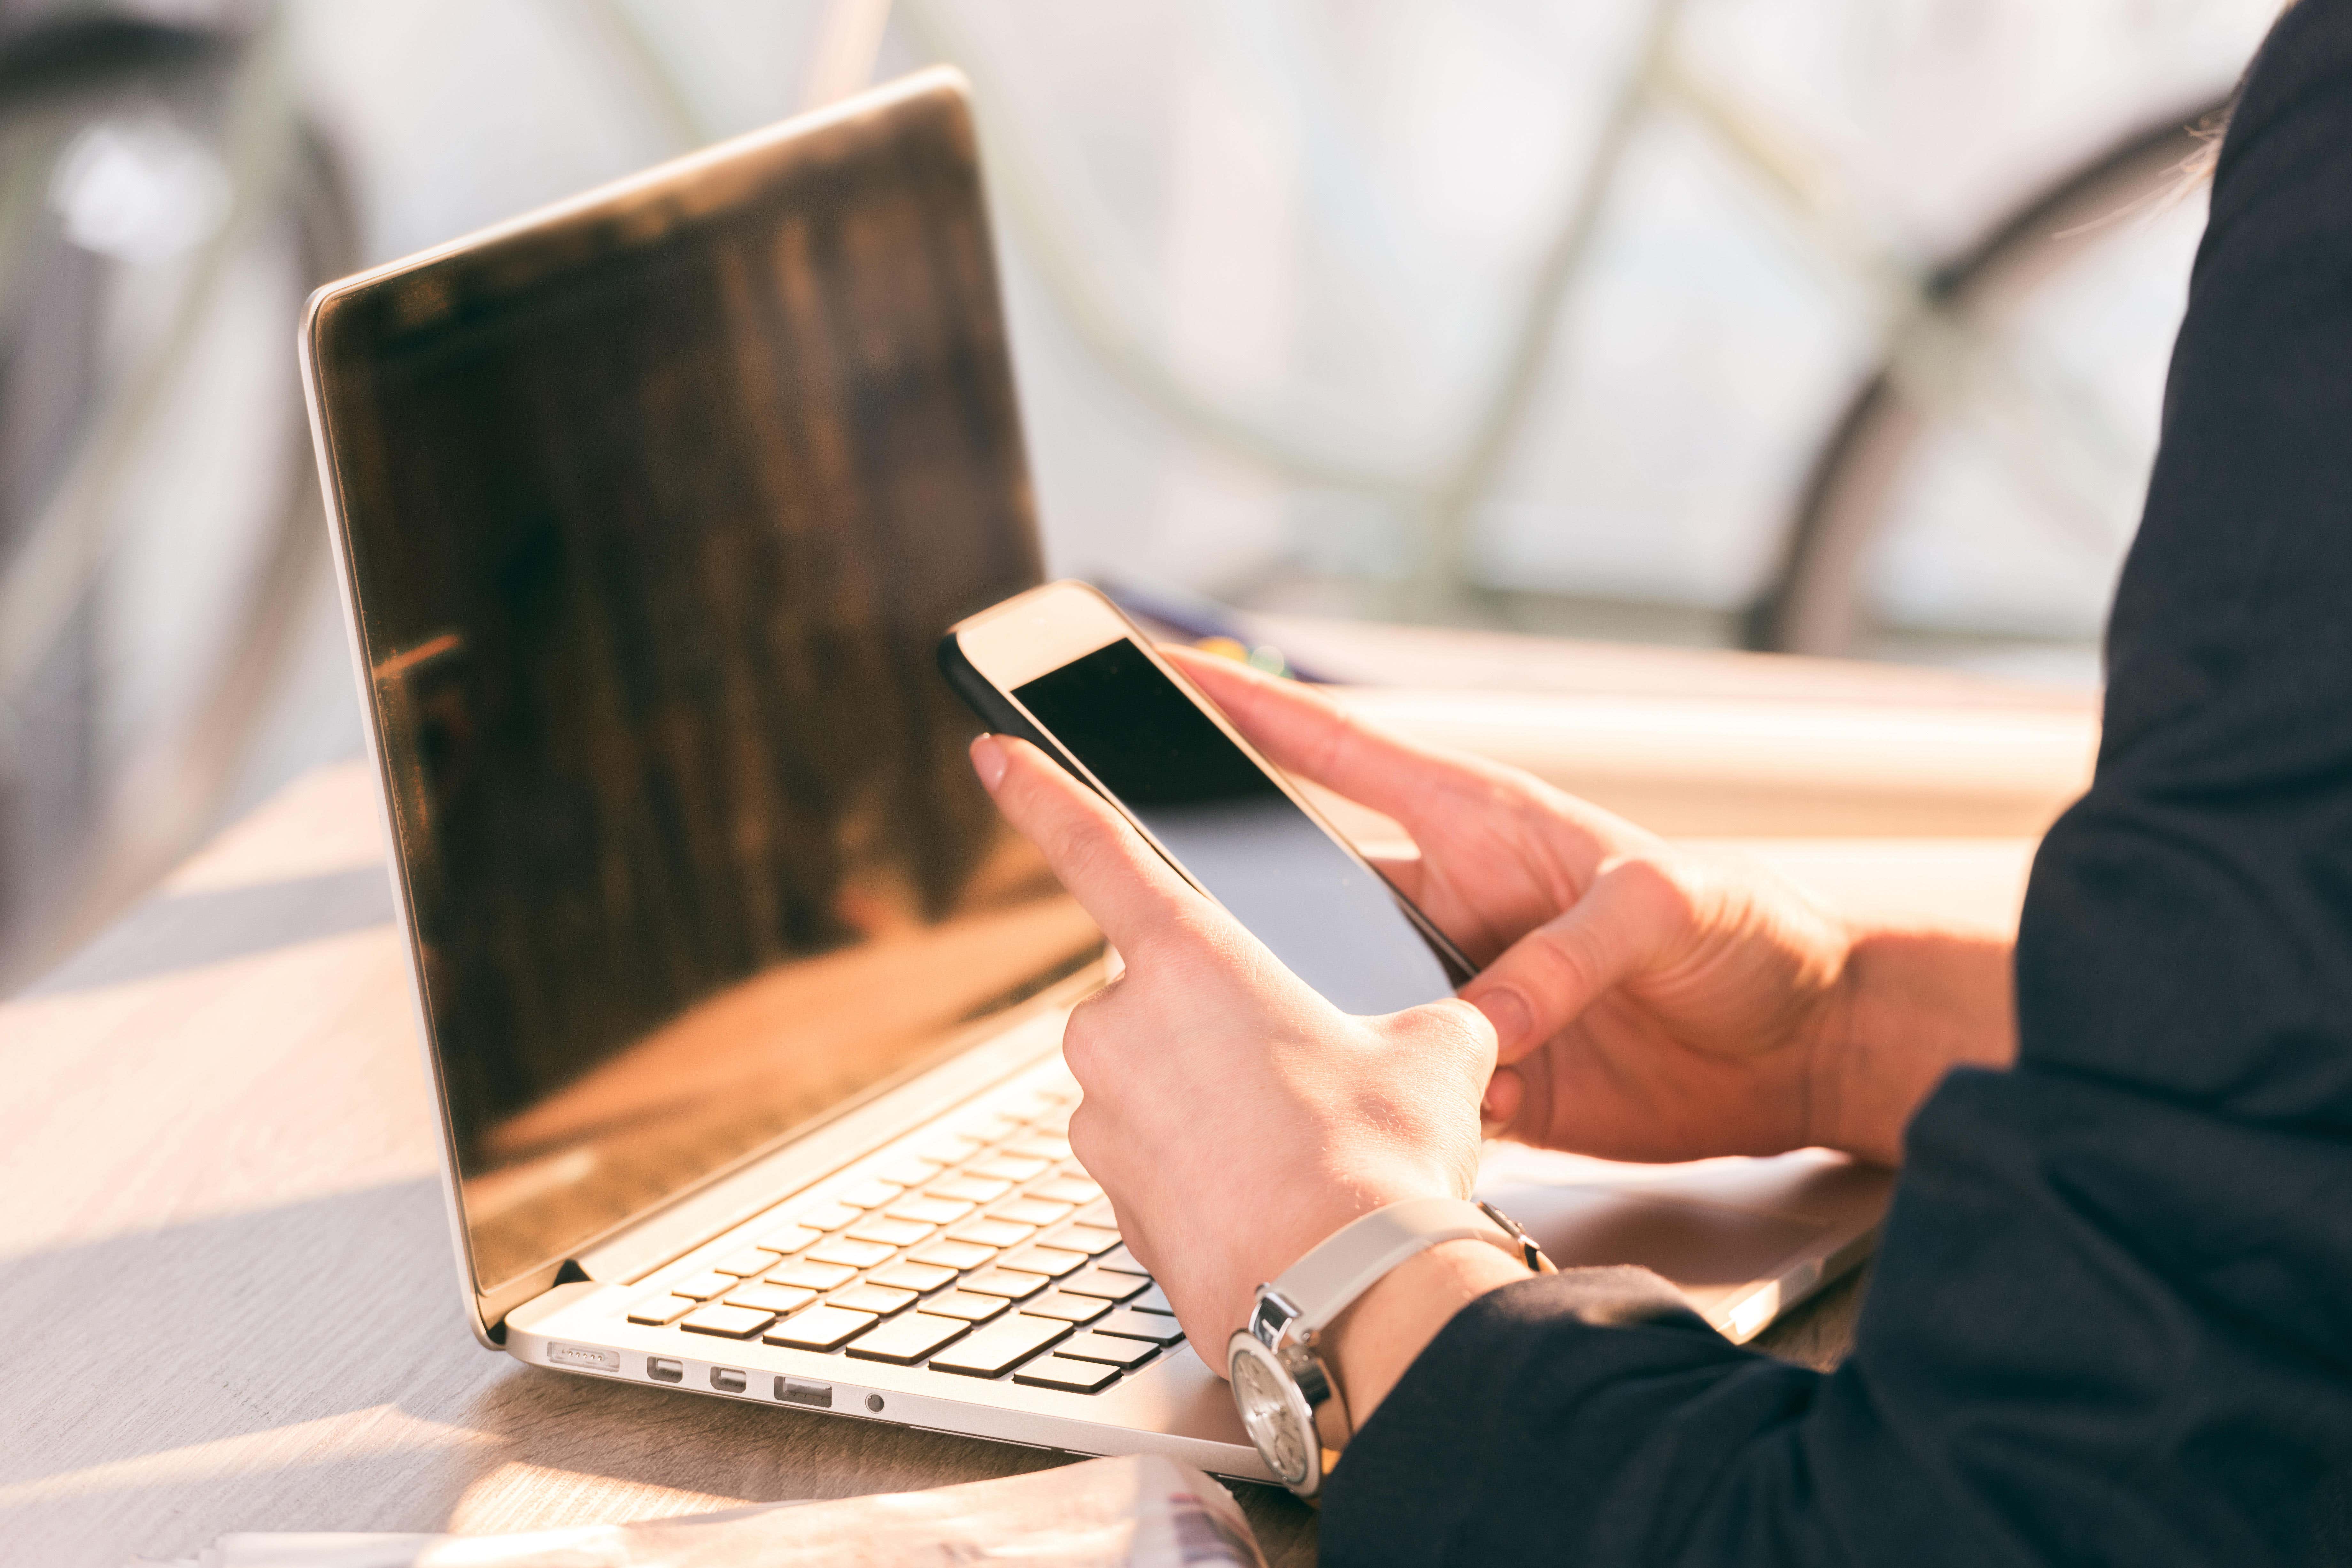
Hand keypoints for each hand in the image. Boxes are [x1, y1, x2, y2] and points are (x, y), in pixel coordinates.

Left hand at [967, 731, 1494, 1358]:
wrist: (1348, 1299)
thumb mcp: (1433, 1052)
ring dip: (1211, 1102)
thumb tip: (1441, 1030)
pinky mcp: (1112, 1200)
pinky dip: (1201, 1169)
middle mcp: (1120, 1029)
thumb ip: (1415, 1015)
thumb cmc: (1378, 1163)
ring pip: (1155, 1083)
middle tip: (1300, 1073)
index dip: (1039, 792)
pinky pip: (1154, 1158)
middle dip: (1219, 1025)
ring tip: (1297, 1148)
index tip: (996, 756)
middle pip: (1155, 995)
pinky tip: (1269, 1197)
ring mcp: (1105, 1121)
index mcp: (1187, 958)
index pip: (1091, 845)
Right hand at [1164, 648, 1923, 1165]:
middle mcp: (1459, 905)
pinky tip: (1356, 1122)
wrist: (1810, 1045)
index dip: (1254, 709)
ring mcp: (1468, 992)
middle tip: (1158, 903)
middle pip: (1320, 891)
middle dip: (1244, 898)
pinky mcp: (1491, 1074)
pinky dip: (1383, 1109)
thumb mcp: (1673, 904)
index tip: (1167, 674)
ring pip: (1349, 999)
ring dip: (1311, 1019)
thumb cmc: (1758, 936)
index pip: (1345, 753)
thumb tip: (1496, 1017)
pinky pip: (1409, 1088)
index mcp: (1487, 828)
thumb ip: (1579, 947)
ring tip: (1249, 1039)